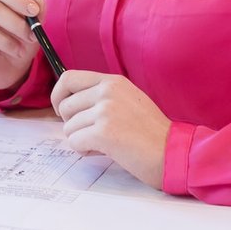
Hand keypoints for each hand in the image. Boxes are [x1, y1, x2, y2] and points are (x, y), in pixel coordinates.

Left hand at [51, 71, 170, 187]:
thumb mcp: (128, 101)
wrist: (172, 152)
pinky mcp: (103, 132)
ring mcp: (105, 111)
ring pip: (68, 127)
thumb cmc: (151, 133)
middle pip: (65, 106)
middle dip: (72, 125)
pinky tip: (104, 151)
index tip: (62, 111)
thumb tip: (70, 104)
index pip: (68, 78)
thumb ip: (102, 97)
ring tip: (105, 144)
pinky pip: (75, 142)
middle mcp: (107, 91)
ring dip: (81, 140)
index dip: (58, 96)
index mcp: (113, 82)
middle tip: (91, 134)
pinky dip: (84, 151)